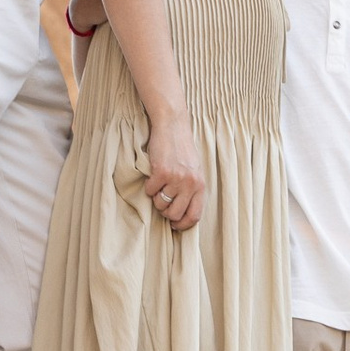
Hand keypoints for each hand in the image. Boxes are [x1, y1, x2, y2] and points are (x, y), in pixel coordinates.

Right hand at [143, 108, 204, 233]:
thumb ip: (191, 189)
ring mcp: (176, 178)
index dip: (183, 225)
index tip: (175, 225)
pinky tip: (153, 176)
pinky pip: (150, 191)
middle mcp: (190, 183)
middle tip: (163, 202)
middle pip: (175, 214)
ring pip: (161, 204)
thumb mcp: (194, 170)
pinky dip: (149, 187)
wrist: (172, 125)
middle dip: (166, 212)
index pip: (195, 215)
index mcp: (200, 184)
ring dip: (156, 198)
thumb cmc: (182, 148)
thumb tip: (182, 212)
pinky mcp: (161, 172)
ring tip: (159, 186)